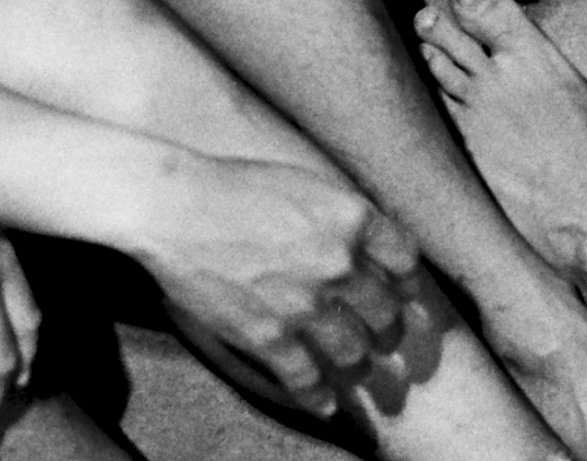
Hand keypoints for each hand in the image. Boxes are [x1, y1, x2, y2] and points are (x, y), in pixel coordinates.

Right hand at [131, 157, 421, 416]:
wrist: (177, 207)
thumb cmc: (236, 184)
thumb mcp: (307, 182)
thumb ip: (343, 215)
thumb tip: (366, 241)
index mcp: (352, 218)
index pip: (404, 260)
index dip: (409, 282)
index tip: (407, 294)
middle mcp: (338, 263)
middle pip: (384, 311)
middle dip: (389, 330)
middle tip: (387, 339)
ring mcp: (304, 303)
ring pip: (352, 351)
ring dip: (359, 366)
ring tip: (359, 371)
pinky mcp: (268, 334)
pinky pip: (305, 376)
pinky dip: (319, 395)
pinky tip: (325, 403)